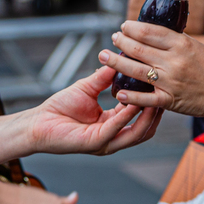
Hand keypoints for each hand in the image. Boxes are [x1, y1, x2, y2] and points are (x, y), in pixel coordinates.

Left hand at [28, 66, 161, 154]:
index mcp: (112, 124)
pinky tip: (133, 103)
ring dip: (147, 117)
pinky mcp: (95, 143)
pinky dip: (126, 117)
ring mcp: (106, 142)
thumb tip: (119, 60)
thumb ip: (104, 78)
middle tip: (165, 94)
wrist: (38, 122)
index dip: (150, 103)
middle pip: (144, 129)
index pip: (138, 116)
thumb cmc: (60, 107)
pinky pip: (116, 129)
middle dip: (156, 114)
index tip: (159, 86)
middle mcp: (112, 136)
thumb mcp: (87, 88)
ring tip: (155, 99)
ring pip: (135, 134)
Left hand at [99, 22, 203, 116]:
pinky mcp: (169, 100)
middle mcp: (174, 62)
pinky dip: (130, 95)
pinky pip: (145, 98)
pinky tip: (118, 91)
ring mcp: (170, 81)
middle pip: (139, 49)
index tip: (124, 26)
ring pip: (136, 70)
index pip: (150, 32)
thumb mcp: (197, 47)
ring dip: (117, 63)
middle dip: (121, 42)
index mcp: (182, 45)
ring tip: (104, 56)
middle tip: (112, 38)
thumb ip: (175, 41)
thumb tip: (152, 32)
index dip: (133, 28)